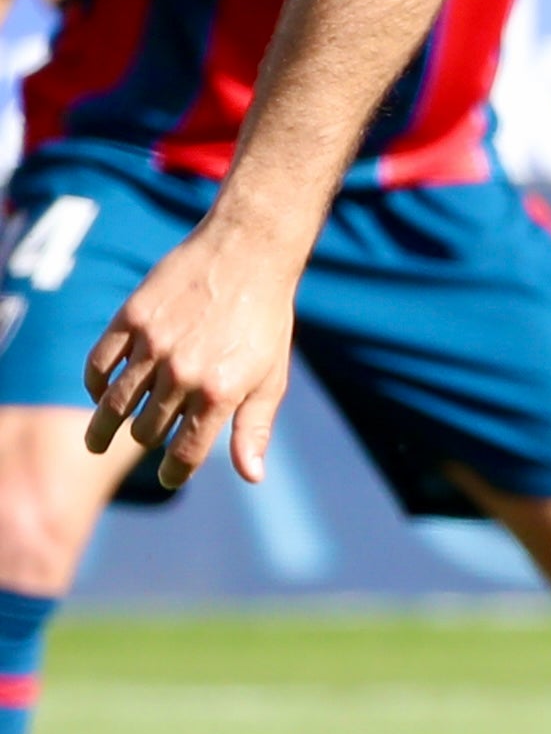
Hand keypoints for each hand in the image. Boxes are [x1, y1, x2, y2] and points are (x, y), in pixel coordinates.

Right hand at [83, 206, 302, 493]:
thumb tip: (252, 476)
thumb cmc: (265, 322)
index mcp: (219, 392)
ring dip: (105, 427)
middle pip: (146, 429)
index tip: (170, 477)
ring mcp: (152, 345)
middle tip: (146, 441)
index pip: (184, 452)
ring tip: (98, 442)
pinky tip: (102, 394)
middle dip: (147, 441)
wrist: (246, 256)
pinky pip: (99, 364)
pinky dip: (96, 385)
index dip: (175, 472)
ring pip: (115, 404)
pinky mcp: (130, 319)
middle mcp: (181, 373)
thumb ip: (255, 429)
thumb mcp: (271, 378)